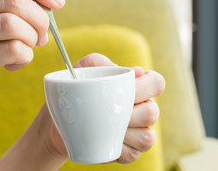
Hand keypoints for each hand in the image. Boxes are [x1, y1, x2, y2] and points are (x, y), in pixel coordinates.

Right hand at [0, 0, 64, 128]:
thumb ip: (2, 7)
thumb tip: (47, 3)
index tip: (57, 1)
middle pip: (15, 0)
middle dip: (40, 19)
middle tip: (41, 37)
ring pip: (14, 25)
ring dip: (31, 39)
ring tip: (26, 49)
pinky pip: (11, 50)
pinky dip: (23, 57)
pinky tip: (13, 64)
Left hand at [45, 53, 164, 163]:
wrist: (60, 119)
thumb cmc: (75, 91)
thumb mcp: (82, 69)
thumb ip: (102, 62)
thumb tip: (135, 72)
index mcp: (137, 86)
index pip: (156, 82)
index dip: (147, 85)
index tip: (126, 88)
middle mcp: (143, 108)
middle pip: (153, 112)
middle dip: (129, 112)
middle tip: (107, 109)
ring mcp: (138, 132)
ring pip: (147, 137)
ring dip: (124, 132)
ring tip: (102, 125)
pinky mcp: (129, 151)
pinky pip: (133, 155)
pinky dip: (116, 148)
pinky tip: (102, 140)